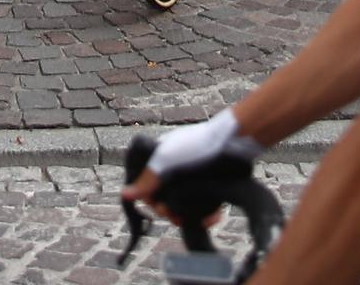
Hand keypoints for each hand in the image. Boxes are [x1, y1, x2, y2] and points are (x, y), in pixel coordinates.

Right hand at [119, 107, 261, 210]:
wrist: (235, 141)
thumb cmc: (196, 145)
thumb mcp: (167, 161)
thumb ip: (147, 179)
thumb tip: (124, 195)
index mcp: (157, 159)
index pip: (145, 185)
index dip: (150, 199)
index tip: (162, 207)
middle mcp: (172, 169)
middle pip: (163, 197)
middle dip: (170, 210)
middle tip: (180, 217)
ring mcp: (190, 178)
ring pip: (182, 204)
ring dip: (188, 216)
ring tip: (197, 219)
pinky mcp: (208, 186)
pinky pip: (202, 205)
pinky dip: (206, 214)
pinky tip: (214, 217)